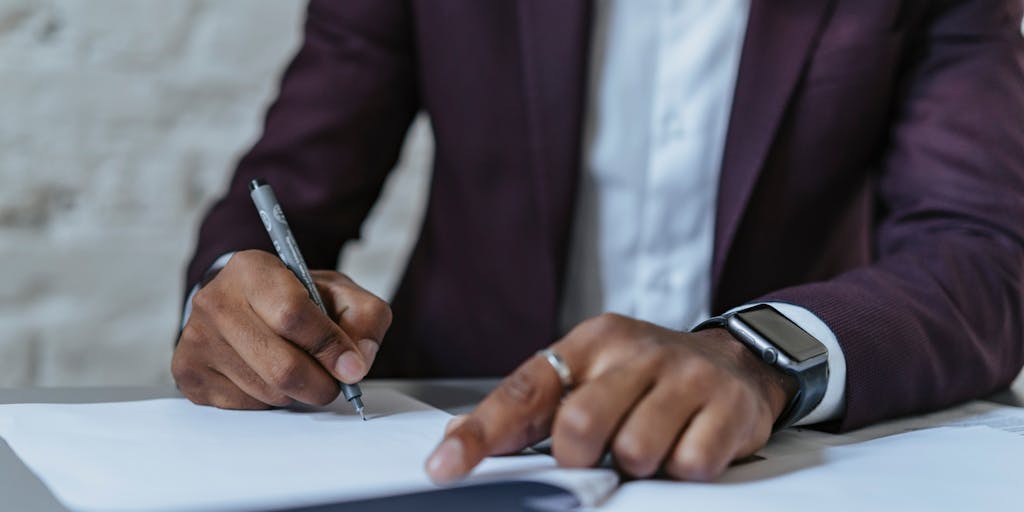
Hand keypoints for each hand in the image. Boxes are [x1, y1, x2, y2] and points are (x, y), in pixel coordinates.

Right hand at [173, 250, 391, 408]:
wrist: (246, 303)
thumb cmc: (298, 298)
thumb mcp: (340, 294)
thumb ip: (365, 319)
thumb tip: (356, 366)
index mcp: (252, 269)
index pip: (293, 315)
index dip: (330, 347)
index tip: (352, 367)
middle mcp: (214, 300)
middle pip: (281, 366)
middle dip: (321, 384)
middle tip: (334, 383)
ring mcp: (195, 338)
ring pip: (267, 392)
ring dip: (297, 393)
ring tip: (299, 370)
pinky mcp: (188, 373)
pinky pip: (246, 407)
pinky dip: (270, 401)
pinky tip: (268, 376)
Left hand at [426, 313, 796, 481]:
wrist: (735, 360)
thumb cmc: (648, 375)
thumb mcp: (590, 372)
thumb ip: (534, 405)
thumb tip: (458, 436)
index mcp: (592, 342)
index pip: (524, 390)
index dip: (481, 433)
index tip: (445, 468)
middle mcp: (636, 351)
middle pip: (580, 425)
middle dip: (581, 457)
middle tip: (600, 453)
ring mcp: (686, 376)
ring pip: (635, 450)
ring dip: (637, 463)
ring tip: (651, 443)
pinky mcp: (728, 406)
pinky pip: (690, 463)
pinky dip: (682, 467)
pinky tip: (687, 443)